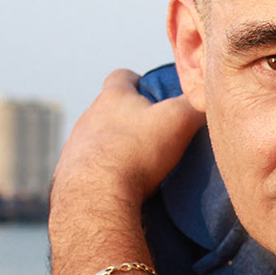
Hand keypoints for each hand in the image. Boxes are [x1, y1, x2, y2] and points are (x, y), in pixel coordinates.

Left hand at [51, 69, 204, 216]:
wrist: (95, 198)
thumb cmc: (136, 151)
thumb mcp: (178, 120)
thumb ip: (194, 104)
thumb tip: (207, 98)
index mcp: (113, 98)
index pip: (121, 77)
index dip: (137, 81)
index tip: (150, 91)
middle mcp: (88, 117)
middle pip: (109, 110)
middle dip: (128, 119)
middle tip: (152, 135)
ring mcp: (74, 147)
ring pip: (97, 140)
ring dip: (114, 147)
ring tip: (137, 166)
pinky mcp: (68, 176)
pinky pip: (88, 169)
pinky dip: (103, 174)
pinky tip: (118, 187)